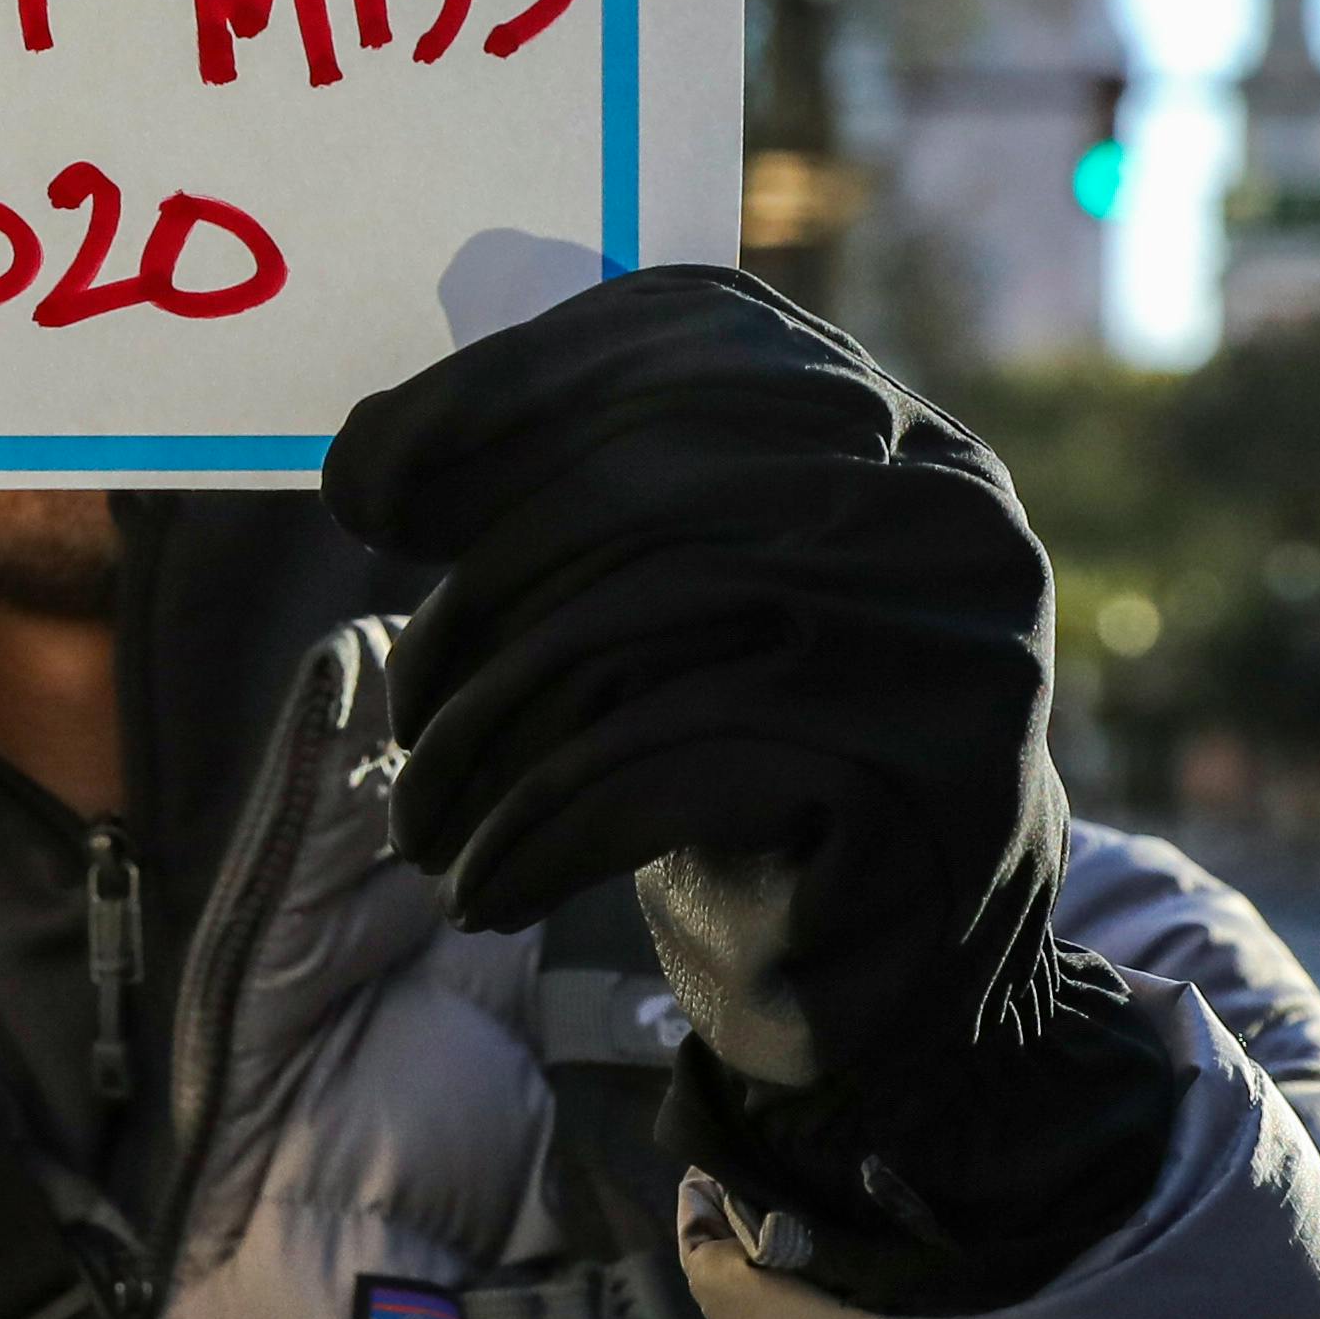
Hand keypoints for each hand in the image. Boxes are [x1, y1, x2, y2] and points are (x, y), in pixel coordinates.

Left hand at [326, 269, 1161, 1288]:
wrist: (897, 984)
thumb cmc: (750, 772)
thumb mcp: (670, 609)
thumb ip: (573, 496)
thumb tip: (368, 461)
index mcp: (892, 432)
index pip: (683, 335)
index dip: (502, 395)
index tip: (367, 494)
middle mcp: (946, 508)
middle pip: (638, 486)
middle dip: (475, 608)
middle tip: (406, 727)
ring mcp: (952, 640)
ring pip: (633, 625)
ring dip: (484, 743)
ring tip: (429, 826)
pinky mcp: (919, 775)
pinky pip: (660, 760)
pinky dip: (538, 827)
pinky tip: (489, 885)